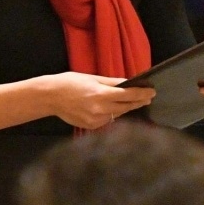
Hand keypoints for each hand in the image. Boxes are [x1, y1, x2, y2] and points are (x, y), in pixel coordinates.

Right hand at [42, 72, 156, 129]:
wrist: (51, 97)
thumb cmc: (70, 83)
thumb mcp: (92, 77)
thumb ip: (112, 82)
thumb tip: (128, 83)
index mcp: (101, 94)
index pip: (128, 95)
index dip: (142, 94)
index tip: (152, 92)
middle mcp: (100, 109)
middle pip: (126, 107)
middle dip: (138, 102)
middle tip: (148, 98)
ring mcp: (95, 120)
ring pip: (117, 115)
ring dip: (125, 108)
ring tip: (132, 102)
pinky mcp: (91, 127)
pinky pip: (107, 120)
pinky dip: (112, 114)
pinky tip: (111, 108)